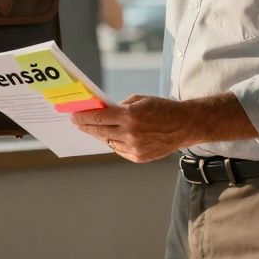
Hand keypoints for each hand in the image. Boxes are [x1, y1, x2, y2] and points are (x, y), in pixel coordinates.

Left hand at [71, 95, 196, 162]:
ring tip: (93, 129)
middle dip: (86, 127)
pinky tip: (111, 137)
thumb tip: (103, 112)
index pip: (99, 117)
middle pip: (100, 131)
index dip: (84, 117)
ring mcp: (135, 148)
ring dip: (100, 135)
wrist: (184, 125)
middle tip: (77, 123)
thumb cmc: (163, 109)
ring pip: (109, 142)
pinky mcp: (139, 157)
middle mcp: (131, 134)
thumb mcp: (140, 100)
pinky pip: (119, 150)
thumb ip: (120, 107)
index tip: (74, 116)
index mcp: (130, 116)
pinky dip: (114, 143)